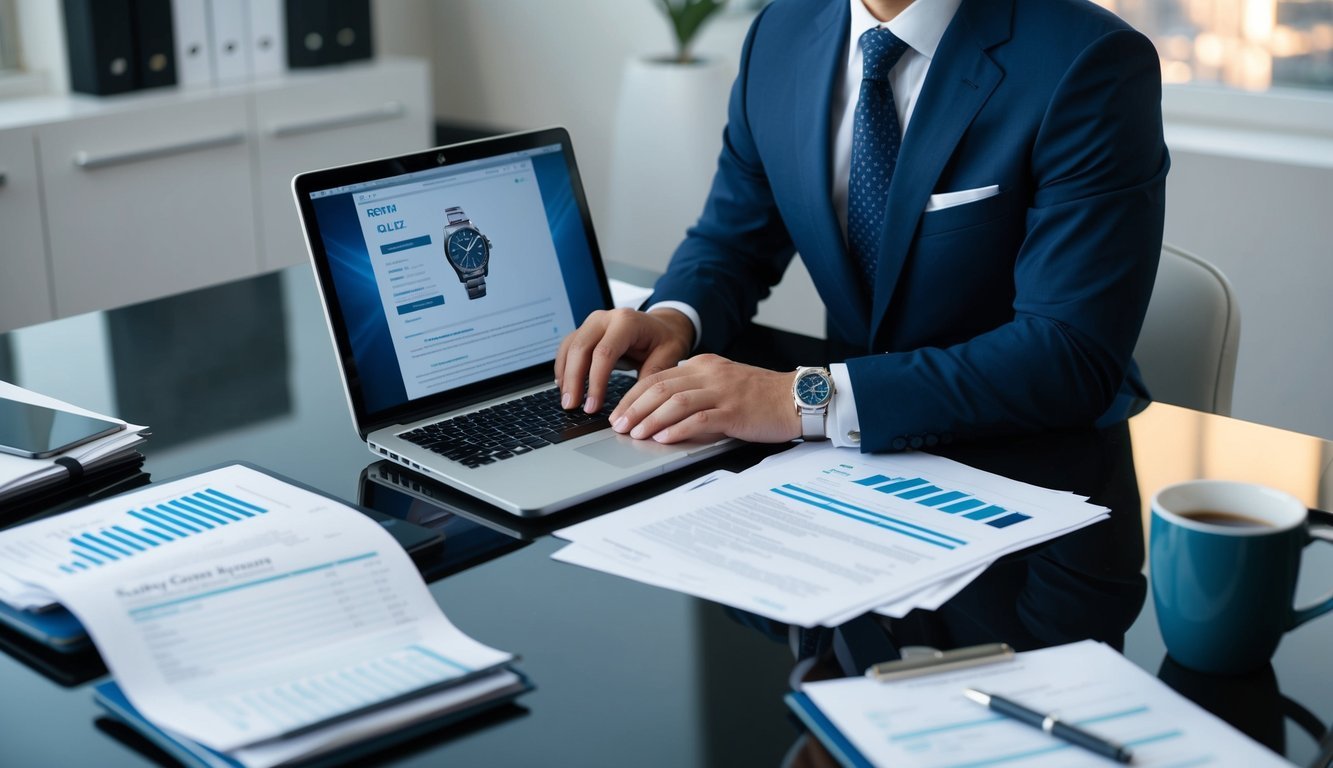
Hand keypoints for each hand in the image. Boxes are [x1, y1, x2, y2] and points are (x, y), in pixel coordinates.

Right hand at [555, 308, 694, 412]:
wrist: (662, 325)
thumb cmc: (665, 340)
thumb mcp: (670, 355)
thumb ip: (653, 374)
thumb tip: (635, 402)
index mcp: (627, 322)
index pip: (604, 353)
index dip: (595, 382)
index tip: (592, 407)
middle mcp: (605, 318)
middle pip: (580, 348)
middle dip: (573, 380)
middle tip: (571, 406)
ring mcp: (592, 323)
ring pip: (569, 347)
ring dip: (565, 375)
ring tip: (567, 401)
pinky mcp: (585, 331)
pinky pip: (567, 347)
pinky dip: (563, 367)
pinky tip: (563, 386)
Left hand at [609, 354, 800, 443]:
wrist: (797, 398)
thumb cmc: (761, 396)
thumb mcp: (723, 382)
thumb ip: (696, 388)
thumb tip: (663, 407)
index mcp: (703, 366)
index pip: (658, 376)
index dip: (632, 395)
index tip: (618, 412)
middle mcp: (710, 374)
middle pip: (660, 387)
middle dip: (634, 408)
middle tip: (618, 425)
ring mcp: (723, 392)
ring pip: (676, 401)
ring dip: (650, 419)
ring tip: (635, 433)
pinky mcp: (735, 412)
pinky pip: (700, 419)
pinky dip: (678, 429)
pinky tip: (664, 438)